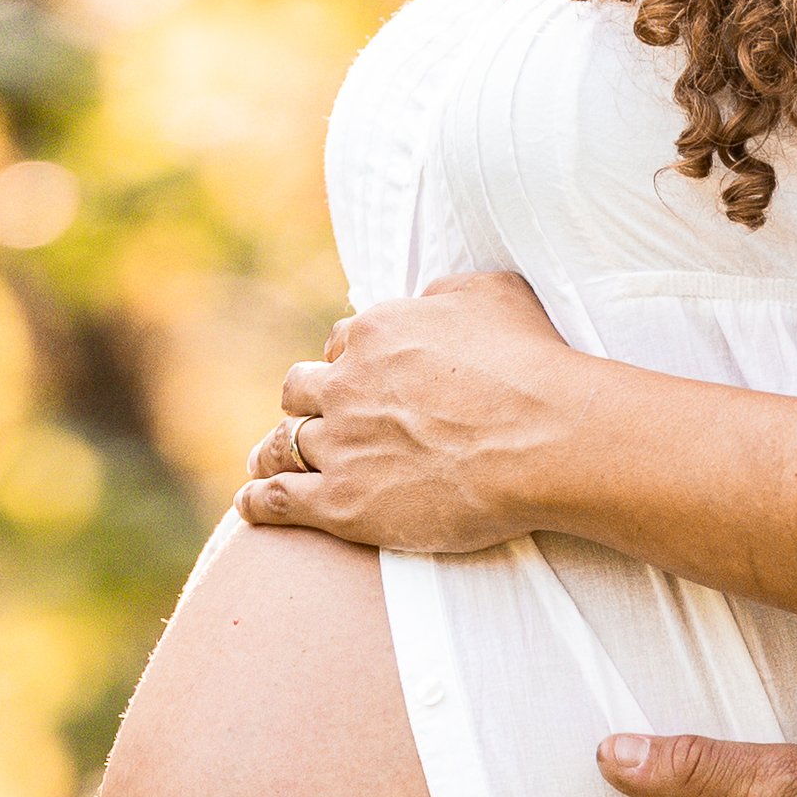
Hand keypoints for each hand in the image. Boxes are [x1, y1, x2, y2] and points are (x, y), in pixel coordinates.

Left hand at [235, 271, 592, 552]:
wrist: (547, 437)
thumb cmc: (532, 363)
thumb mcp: (493, 293)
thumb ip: (444, 292)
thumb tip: (423, 299)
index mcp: (376, 332)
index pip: (339, 344)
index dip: (347, 363)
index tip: (359, 381)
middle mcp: (346, 385)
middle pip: (299, 390)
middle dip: (305, 403)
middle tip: (314, 420)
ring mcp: (341, 445)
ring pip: (281, 445)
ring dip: (271, 452)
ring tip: (264, 463)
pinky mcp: (342, 502)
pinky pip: (277, 500)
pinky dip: (258, 501)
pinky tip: (249, 504)